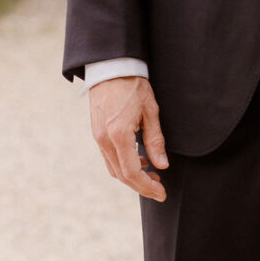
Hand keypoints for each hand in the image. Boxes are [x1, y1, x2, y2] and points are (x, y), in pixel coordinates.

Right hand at [89, 75, 167, 201]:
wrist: (111, 67)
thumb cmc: (133, 85)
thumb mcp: (151, 110)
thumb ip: (155, 140)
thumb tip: (162, 165)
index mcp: (118, 135)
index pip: (132, 172)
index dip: (147, 186)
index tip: (161, 193)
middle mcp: (104, 140)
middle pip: (121, 175)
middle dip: (141, 186)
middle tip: (159, 189)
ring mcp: (98, 138)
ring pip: (114, 168)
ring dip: (132, 177)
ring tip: (153, 175)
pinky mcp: (97, 133)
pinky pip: (110, 158)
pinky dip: (124, 165)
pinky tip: (139, 161)